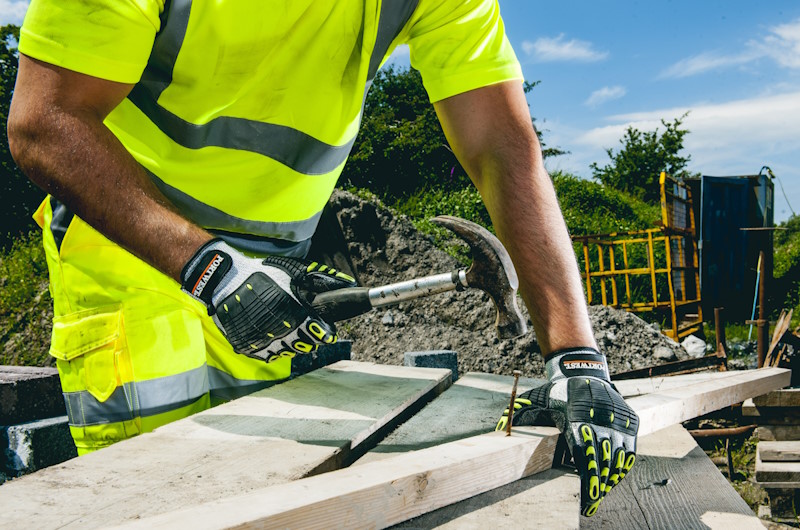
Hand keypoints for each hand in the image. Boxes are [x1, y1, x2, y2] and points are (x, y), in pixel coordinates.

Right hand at [181, 239, 356, 362]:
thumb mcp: (296, 271)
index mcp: (295, 314)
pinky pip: (270, 353)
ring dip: (293, 340)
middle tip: (306, 323)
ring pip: (289, 351)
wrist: (226, 280)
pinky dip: (274, 344)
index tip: (325, 326)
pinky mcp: (250, 348)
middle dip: (311, 336)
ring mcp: (263, 343)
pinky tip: (272, 329)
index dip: (325, 331)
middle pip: (308, 346)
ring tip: (286, 323)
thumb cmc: (264, 273)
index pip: (322, 335)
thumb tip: (349, 284)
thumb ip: (324, 279)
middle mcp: (280, 333)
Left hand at [496, 347, 637, 516]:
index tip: (586, 493)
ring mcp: (618, 420)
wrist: (582, 370)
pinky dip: (622, 466)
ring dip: (610, 478)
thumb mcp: (536, 400)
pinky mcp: (630, 421)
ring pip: (618, 457)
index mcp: (576, 416)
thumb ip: (520, 415)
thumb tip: (499, 429)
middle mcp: (600, 419)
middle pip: (602, 459)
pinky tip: (613, 478)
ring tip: (601, 493)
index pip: (583, 451)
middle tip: (592, 502)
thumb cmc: (556, 392)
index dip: (587, 474)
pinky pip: (628, 450)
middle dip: (598, 483)